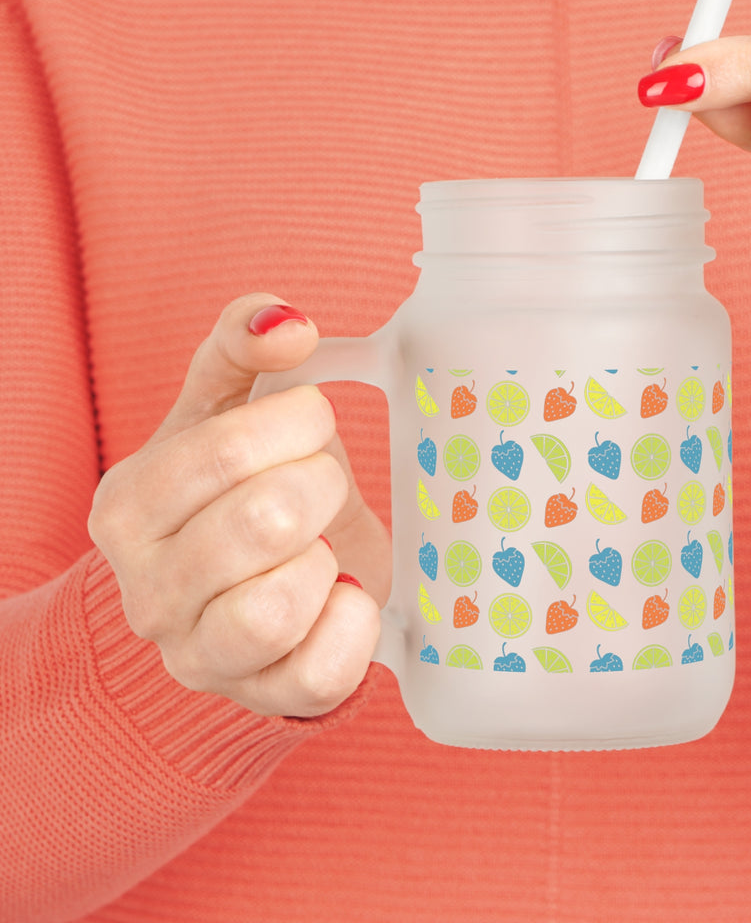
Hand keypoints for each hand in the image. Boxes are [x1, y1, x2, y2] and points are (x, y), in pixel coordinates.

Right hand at [88, 294, 388, 717]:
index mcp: (129, 506)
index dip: (298, 424)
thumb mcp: (226, 406)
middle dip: (321, 487)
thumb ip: (242, 345)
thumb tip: (286, 322)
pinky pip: (321, 672)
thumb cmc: (237, 488)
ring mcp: (199, 655)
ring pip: (278, 607)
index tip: (311, 423)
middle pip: (265, 522)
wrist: (245, 585)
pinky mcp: (262, 697)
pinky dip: (353, 623)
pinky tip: (342, 593)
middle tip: (321, 486)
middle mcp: (147, 590)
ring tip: (321, 546)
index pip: (227, 449)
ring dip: (326, 560)